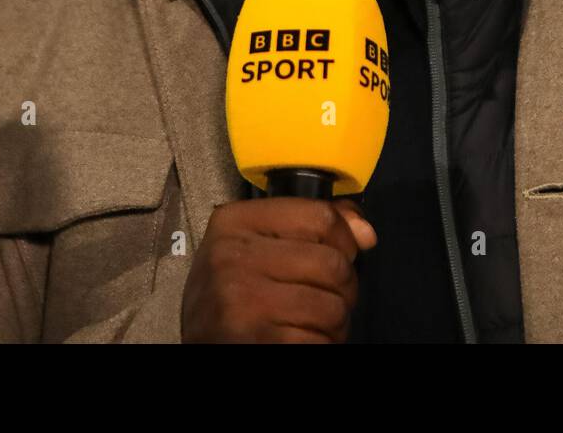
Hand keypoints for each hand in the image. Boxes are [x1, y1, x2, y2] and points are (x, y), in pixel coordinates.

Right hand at [181, 196, 376, 342]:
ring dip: (335, 324)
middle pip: (333, 264)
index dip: (345, 240)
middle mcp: (234, 256)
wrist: (196, 343)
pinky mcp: (255, 339)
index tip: (338, 255)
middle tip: (325, 298)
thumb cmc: (234, 291)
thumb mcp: (259, 245)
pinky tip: (301, 340)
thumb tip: (366, 233)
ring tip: (313, 323)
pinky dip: (321, 345)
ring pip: (333, 308)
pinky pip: (319, 342)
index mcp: (236, 222)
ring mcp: (243, 300)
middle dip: (343, 288)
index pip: (321, 216)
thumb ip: (312, 226)